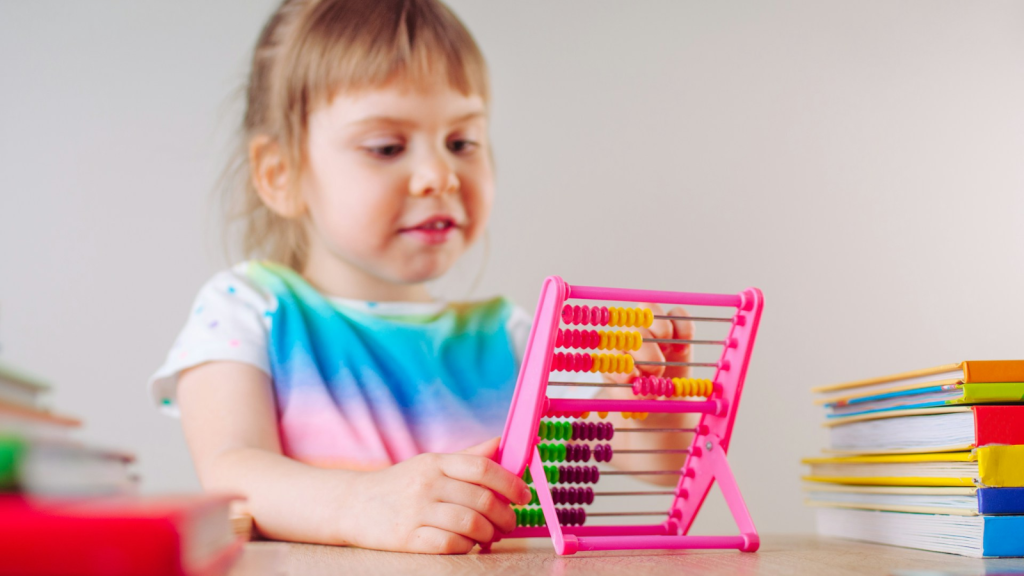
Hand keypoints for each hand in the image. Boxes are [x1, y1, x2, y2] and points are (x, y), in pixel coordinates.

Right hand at [342, 437, 532, 553]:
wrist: (351, 505)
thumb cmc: (399, 486)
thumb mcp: (430, 465)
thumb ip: (467, 457)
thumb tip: (501, 443)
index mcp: (436, 462)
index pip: (482, 468)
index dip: (510, 483)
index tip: (523, 495)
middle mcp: (427, 484)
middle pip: (481, 500)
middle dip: (504, 515)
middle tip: (509, 523)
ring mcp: (416, 511)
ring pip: (470, 524)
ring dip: (489, 534)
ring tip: (491, 536)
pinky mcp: (407, 538)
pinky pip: (450, 544)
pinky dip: (467, 547)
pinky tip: (468, 544)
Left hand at [604, 303, 694, 402]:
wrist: (663, 399)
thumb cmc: (641, 397)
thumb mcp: (631, 401)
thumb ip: (628, 394)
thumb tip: (632, 381)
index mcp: (612, 353)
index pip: (613, 348)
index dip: (626, 363)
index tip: (635, 378)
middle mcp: (628, 334)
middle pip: (634, 329)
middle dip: (649, 355)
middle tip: (657, 373)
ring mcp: (651, 326)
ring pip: (651, 309)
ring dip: (662, 333)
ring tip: (667, 353)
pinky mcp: (674, 324)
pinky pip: (679, 314)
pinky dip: (684, 331)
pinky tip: (681, 350)